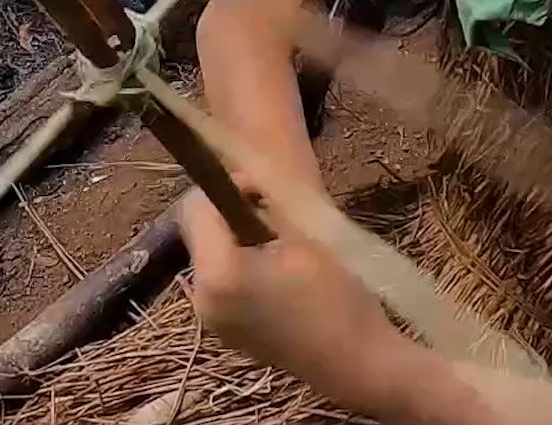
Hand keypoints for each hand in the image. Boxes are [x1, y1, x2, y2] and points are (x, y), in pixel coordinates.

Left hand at [178, 187, 401, 411]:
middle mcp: (200, 299)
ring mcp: (210, 320)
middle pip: (198, 234)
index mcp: (217, 274)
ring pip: (209, 257)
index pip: (196, 210)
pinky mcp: (224, 332)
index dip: (227, 189)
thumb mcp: (301, 239)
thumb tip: (246, 191)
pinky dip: (238, 267)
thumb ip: (264, 211)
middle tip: (271, 214)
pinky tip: (274, 272)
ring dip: (234, 241)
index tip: (261, 191)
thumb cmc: (335, 296)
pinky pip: (219, 283)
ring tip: (277, 244)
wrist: (355, 363)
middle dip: (228, 215)